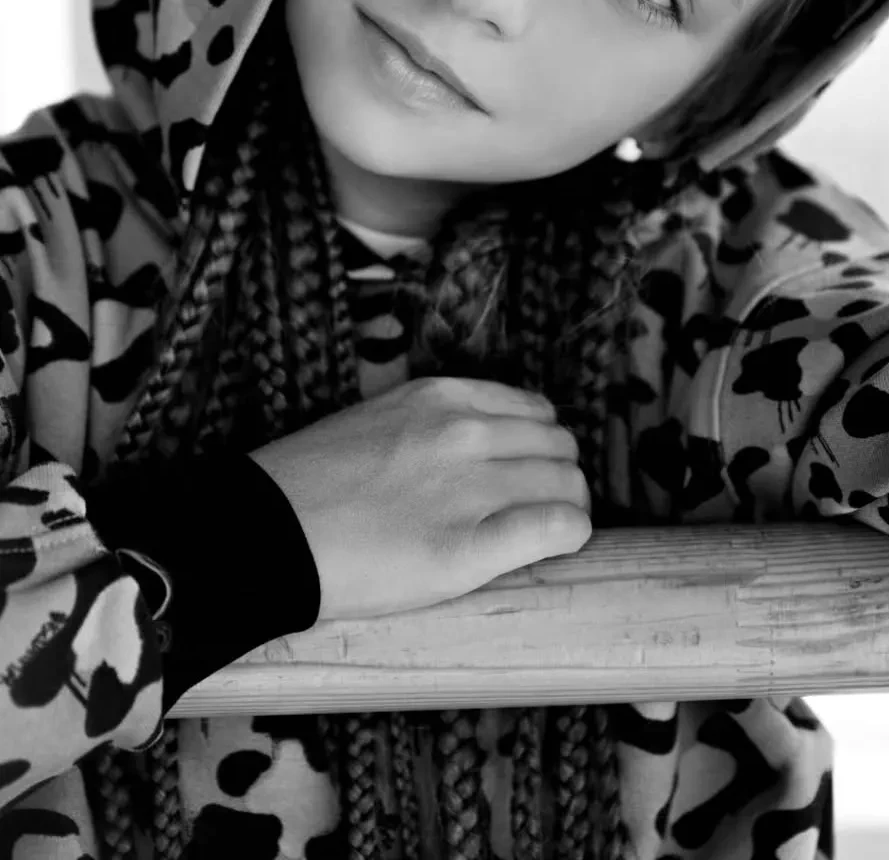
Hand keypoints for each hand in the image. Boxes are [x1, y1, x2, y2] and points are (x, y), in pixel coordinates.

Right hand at [249, 375, 590, 620]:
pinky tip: (553, 546)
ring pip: (567, 484)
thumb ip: (438, 422)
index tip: (525, 469)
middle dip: (558, 475)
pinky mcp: (468, 549)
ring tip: (542, 531)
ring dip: (566, 506)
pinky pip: (558, 527)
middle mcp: (464, 432)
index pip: (537, 410)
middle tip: (538, 506)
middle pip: (559, 446)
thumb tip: (488, 443)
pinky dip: (569, 535)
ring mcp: (469, 489)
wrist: (262, 539)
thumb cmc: (312, 485)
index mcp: (442, 397)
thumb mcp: (381, 420)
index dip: (538, 444)